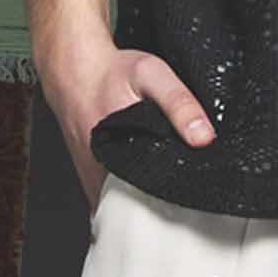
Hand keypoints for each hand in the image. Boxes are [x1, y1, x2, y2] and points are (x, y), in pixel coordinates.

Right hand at [36, 34, 216, 216]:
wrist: (74, 67)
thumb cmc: (111, 71)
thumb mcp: (152, 75)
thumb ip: (179, 104)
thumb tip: (203, 137)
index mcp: (117, 153)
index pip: (146, 197)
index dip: (169, 203)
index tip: (189, 204)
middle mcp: (99, 170)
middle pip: (131, 205)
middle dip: (156, 209)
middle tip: (182, 208)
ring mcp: (90, 174)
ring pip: (116, 203)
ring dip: (138, 204)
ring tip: (166, 201)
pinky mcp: (87, 171)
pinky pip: (106, 194)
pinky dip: (123, 195)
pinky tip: (142, 187)